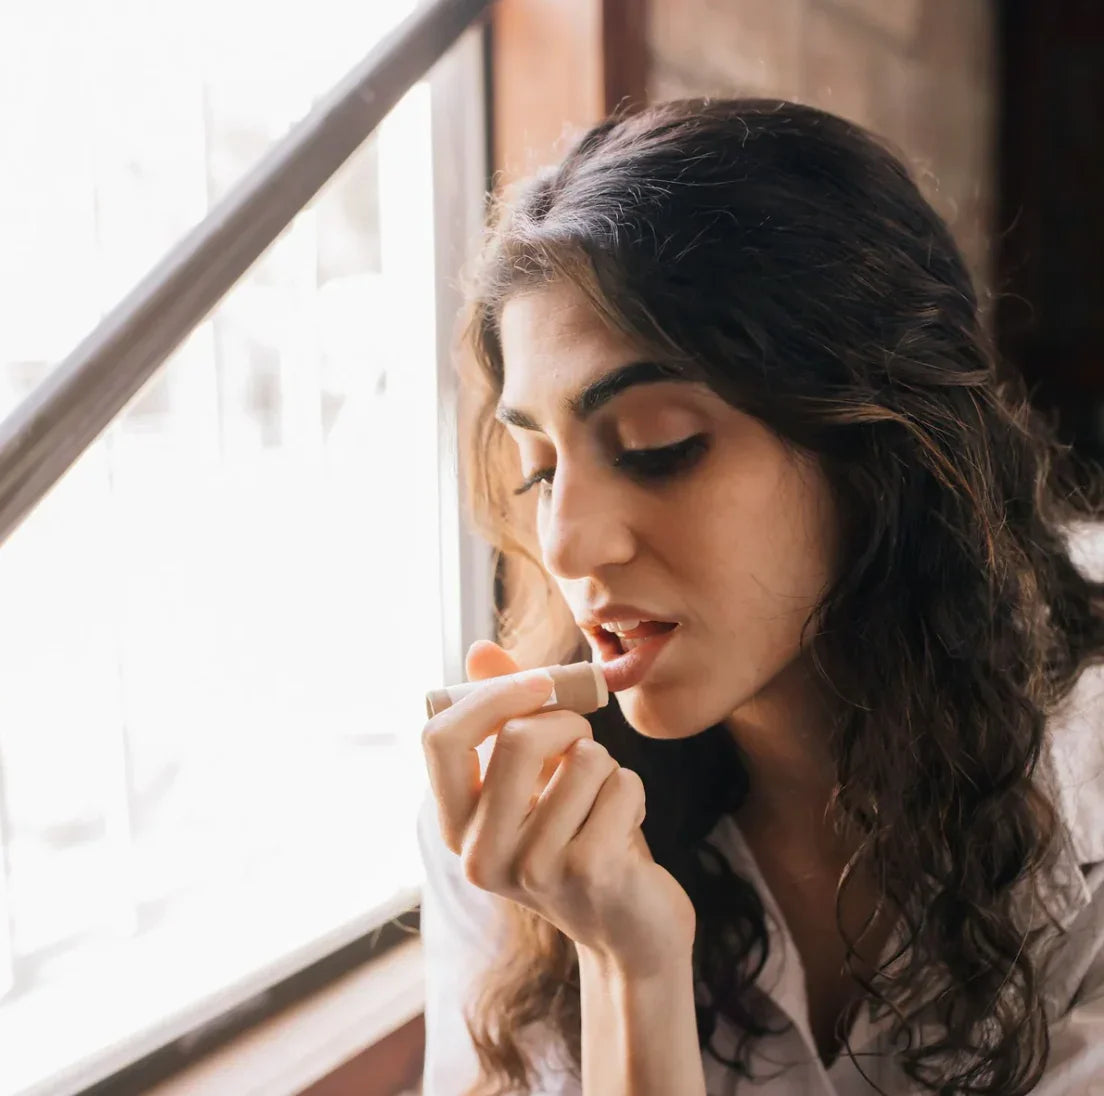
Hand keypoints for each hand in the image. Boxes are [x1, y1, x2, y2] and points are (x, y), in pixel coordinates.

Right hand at [421, 639, 696, 978]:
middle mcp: (481, 854)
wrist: (630, 928)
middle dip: (567, 722)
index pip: (440, 738)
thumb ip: (505, 716)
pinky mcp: (589, 874)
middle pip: (517, 738)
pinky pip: (623, 785)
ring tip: (603, 802)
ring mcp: (533, 870)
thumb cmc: (577, 837)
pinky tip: (626, 829)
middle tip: (583, 743)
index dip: (492, 695)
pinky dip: (634, 793)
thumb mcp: (535, 779)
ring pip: (583, 759)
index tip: (539, 684)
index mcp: (456, 824)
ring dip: (607, 766)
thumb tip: (480, 649)